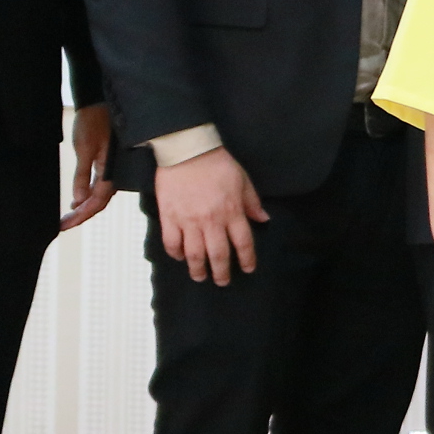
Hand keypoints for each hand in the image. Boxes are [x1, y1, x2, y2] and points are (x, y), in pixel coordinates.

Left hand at [61, 105, 117, 230]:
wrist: (99, 102)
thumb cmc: (92, 122)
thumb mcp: (84, 148)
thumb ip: (82, 175)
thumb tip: (78, 200)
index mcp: (110, 171)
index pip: (96, 203)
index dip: (80, 216)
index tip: (64, 226)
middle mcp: (114, 172)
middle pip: (99, 202)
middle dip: (82, 215)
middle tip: (63, 225)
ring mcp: (112, 168)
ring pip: (100, 195)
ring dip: (85, 207)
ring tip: (68, 215)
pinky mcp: (107, 162)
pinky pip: (100, 185)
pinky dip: (88, 195)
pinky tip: (78, 199)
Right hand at [154, 147, 268, 282]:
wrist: (188, 151)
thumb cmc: (218, 164)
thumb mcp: (243, 180)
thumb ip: (252, 202)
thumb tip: (264, 220)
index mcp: (232, 212)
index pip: (243, 243)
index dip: (246, 259)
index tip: (248, 269)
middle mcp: (211, 221)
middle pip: (218, 255)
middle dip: (221, 272)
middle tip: (222, 282)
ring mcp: (189, 221)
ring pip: (194, 254)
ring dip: (198, 269)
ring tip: (200, 277)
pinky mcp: (169, 218)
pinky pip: (172, 243)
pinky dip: (176, 254)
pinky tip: (180, 258)